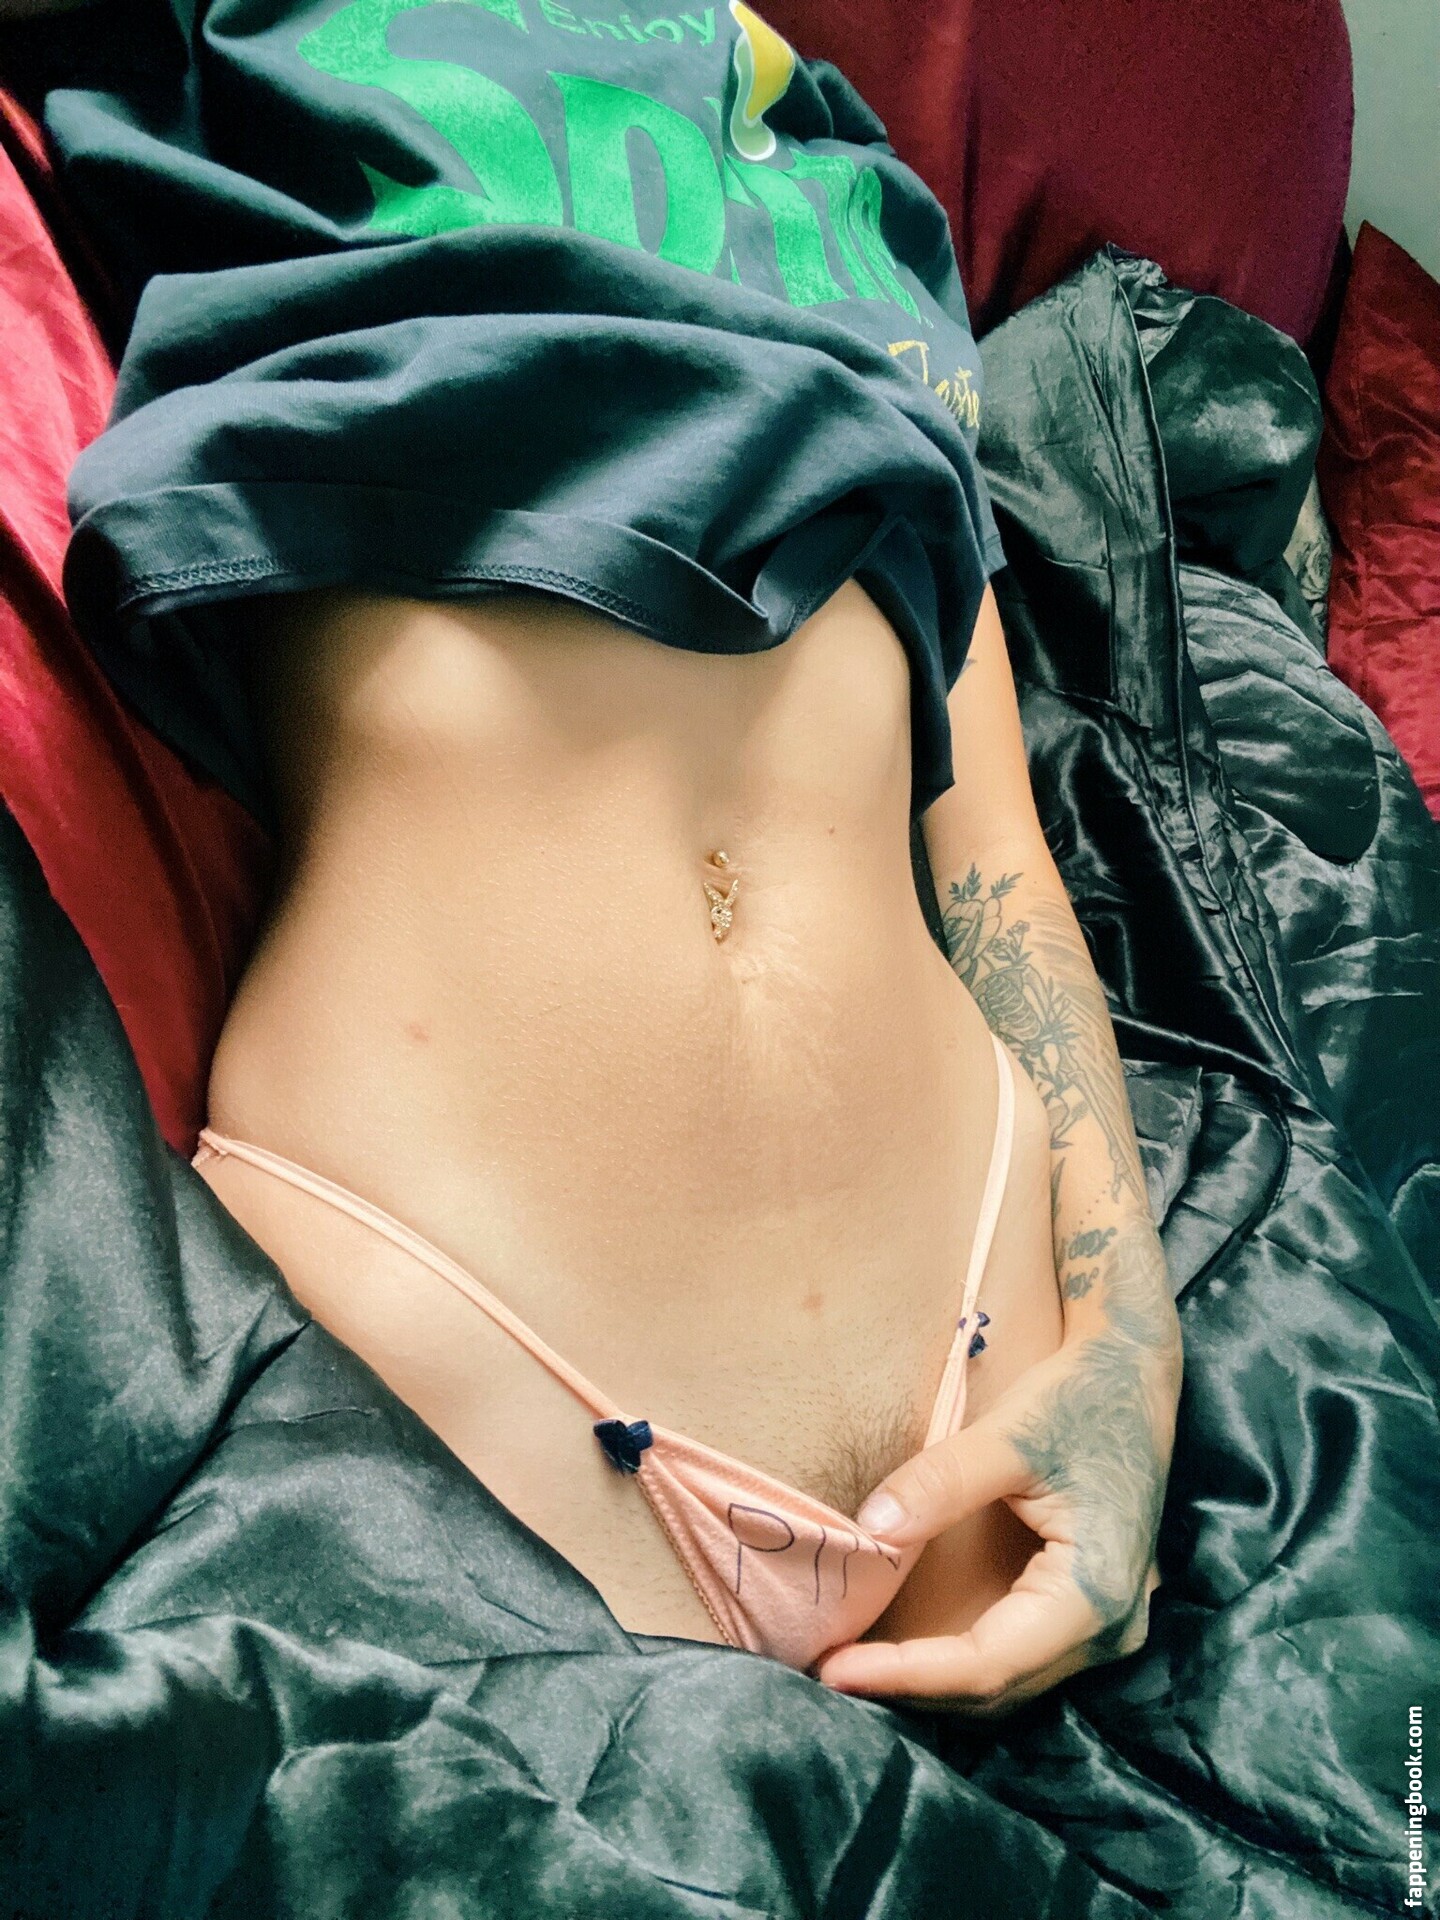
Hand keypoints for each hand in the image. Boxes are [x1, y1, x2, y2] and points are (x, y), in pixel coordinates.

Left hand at [816, 1224, 1181, 1714]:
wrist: (1134, 1372)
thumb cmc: (1081, 1397)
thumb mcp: (1011, 1433)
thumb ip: (941, 1483)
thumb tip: (869, 1530)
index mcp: (1095, 1592)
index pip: (987, 1661)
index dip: (907, 1672)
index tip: (834, 1667)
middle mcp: (1110, 1628)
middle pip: (998, 1687)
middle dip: (911, 1686)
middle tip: (828, 1669)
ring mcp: (1107, 1626)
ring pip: (1009, 1683)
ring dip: (934, 1682)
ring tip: (857, 1664)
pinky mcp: (1091, 1609)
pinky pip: (1020, 1657)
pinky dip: (962, 1661)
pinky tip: (911, 1647)